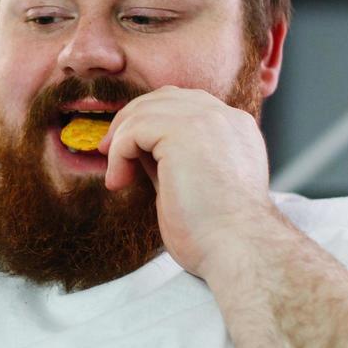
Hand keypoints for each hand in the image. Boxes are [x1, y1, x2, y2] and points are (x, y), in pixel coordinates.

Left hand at [99, 86, 274, 274]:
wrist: (238, 250)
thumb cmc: (217, 234)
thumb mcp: (193, 185)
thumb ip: (172, 160)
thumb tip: (138, 150)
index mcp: (235, 129)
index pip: (186, 105)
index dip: (151, 122)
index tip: (129, 152)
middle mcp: (226, 117)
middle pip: (164, 98)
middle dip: (131, 121)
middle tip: (109, 152)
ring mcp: (208, 120)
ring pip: (146, 110)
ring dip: (121, 140)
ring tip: (118, 175)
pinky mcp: (186, 131)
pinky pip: (135, 129)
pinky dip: (119, 153)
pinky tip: (119, 181)